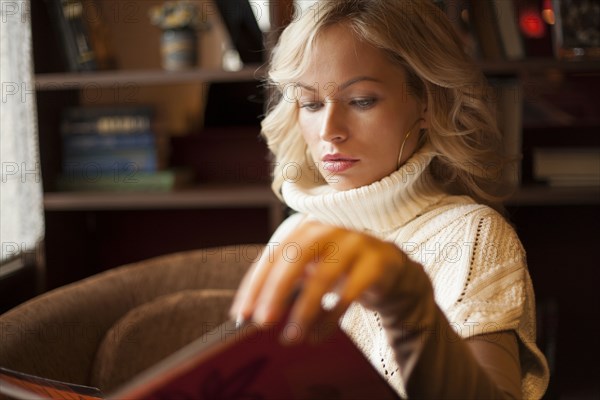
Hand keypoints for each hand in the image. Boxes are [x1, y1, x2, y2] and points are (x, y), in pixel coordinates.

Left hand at [230, 221, 410, 342]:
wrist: (387, 267)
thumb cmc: (338, 270)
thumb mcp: (309, 270)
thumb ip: (283, 285)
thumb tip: (248, 315)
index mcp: (305, 230)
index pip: (272, 255)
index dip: (254, 286)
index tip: (241, 315)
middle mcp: (327, 231)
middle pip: (295, 258)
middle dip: (276, 292)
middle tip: (263, 322)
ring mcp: (354, 243)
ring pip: (323, 277)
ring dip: (304, 311)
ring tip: (291, 337)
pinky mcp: (376, 262)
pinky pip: (349, 293)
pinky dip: (330, 318)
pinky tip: (317, 335)